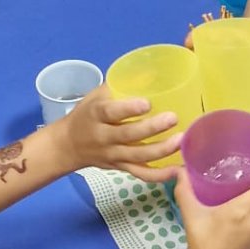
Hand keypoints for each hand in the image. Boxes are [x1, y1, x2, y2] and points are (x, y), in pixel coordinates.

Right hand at [58, 87, 182, 175]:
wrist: (68, 146)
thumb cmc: (87, 115)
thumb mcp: (96, 96)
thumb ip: (119, 86)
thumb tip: (151, 72)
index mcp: (96, 115)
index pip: (111, 112)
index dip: (128, 108)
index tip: (147, 103)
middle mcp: (104, 137)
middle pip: (128, 135)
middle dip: (152, 128)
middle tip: (173, 118)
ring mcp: (113, 156)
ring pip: (138, 157)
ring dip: (161, 150)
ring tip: (181, 140)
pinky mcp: (121, 168)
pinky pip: (141, 174)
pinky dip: (159, 176)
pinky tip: (177, 170)